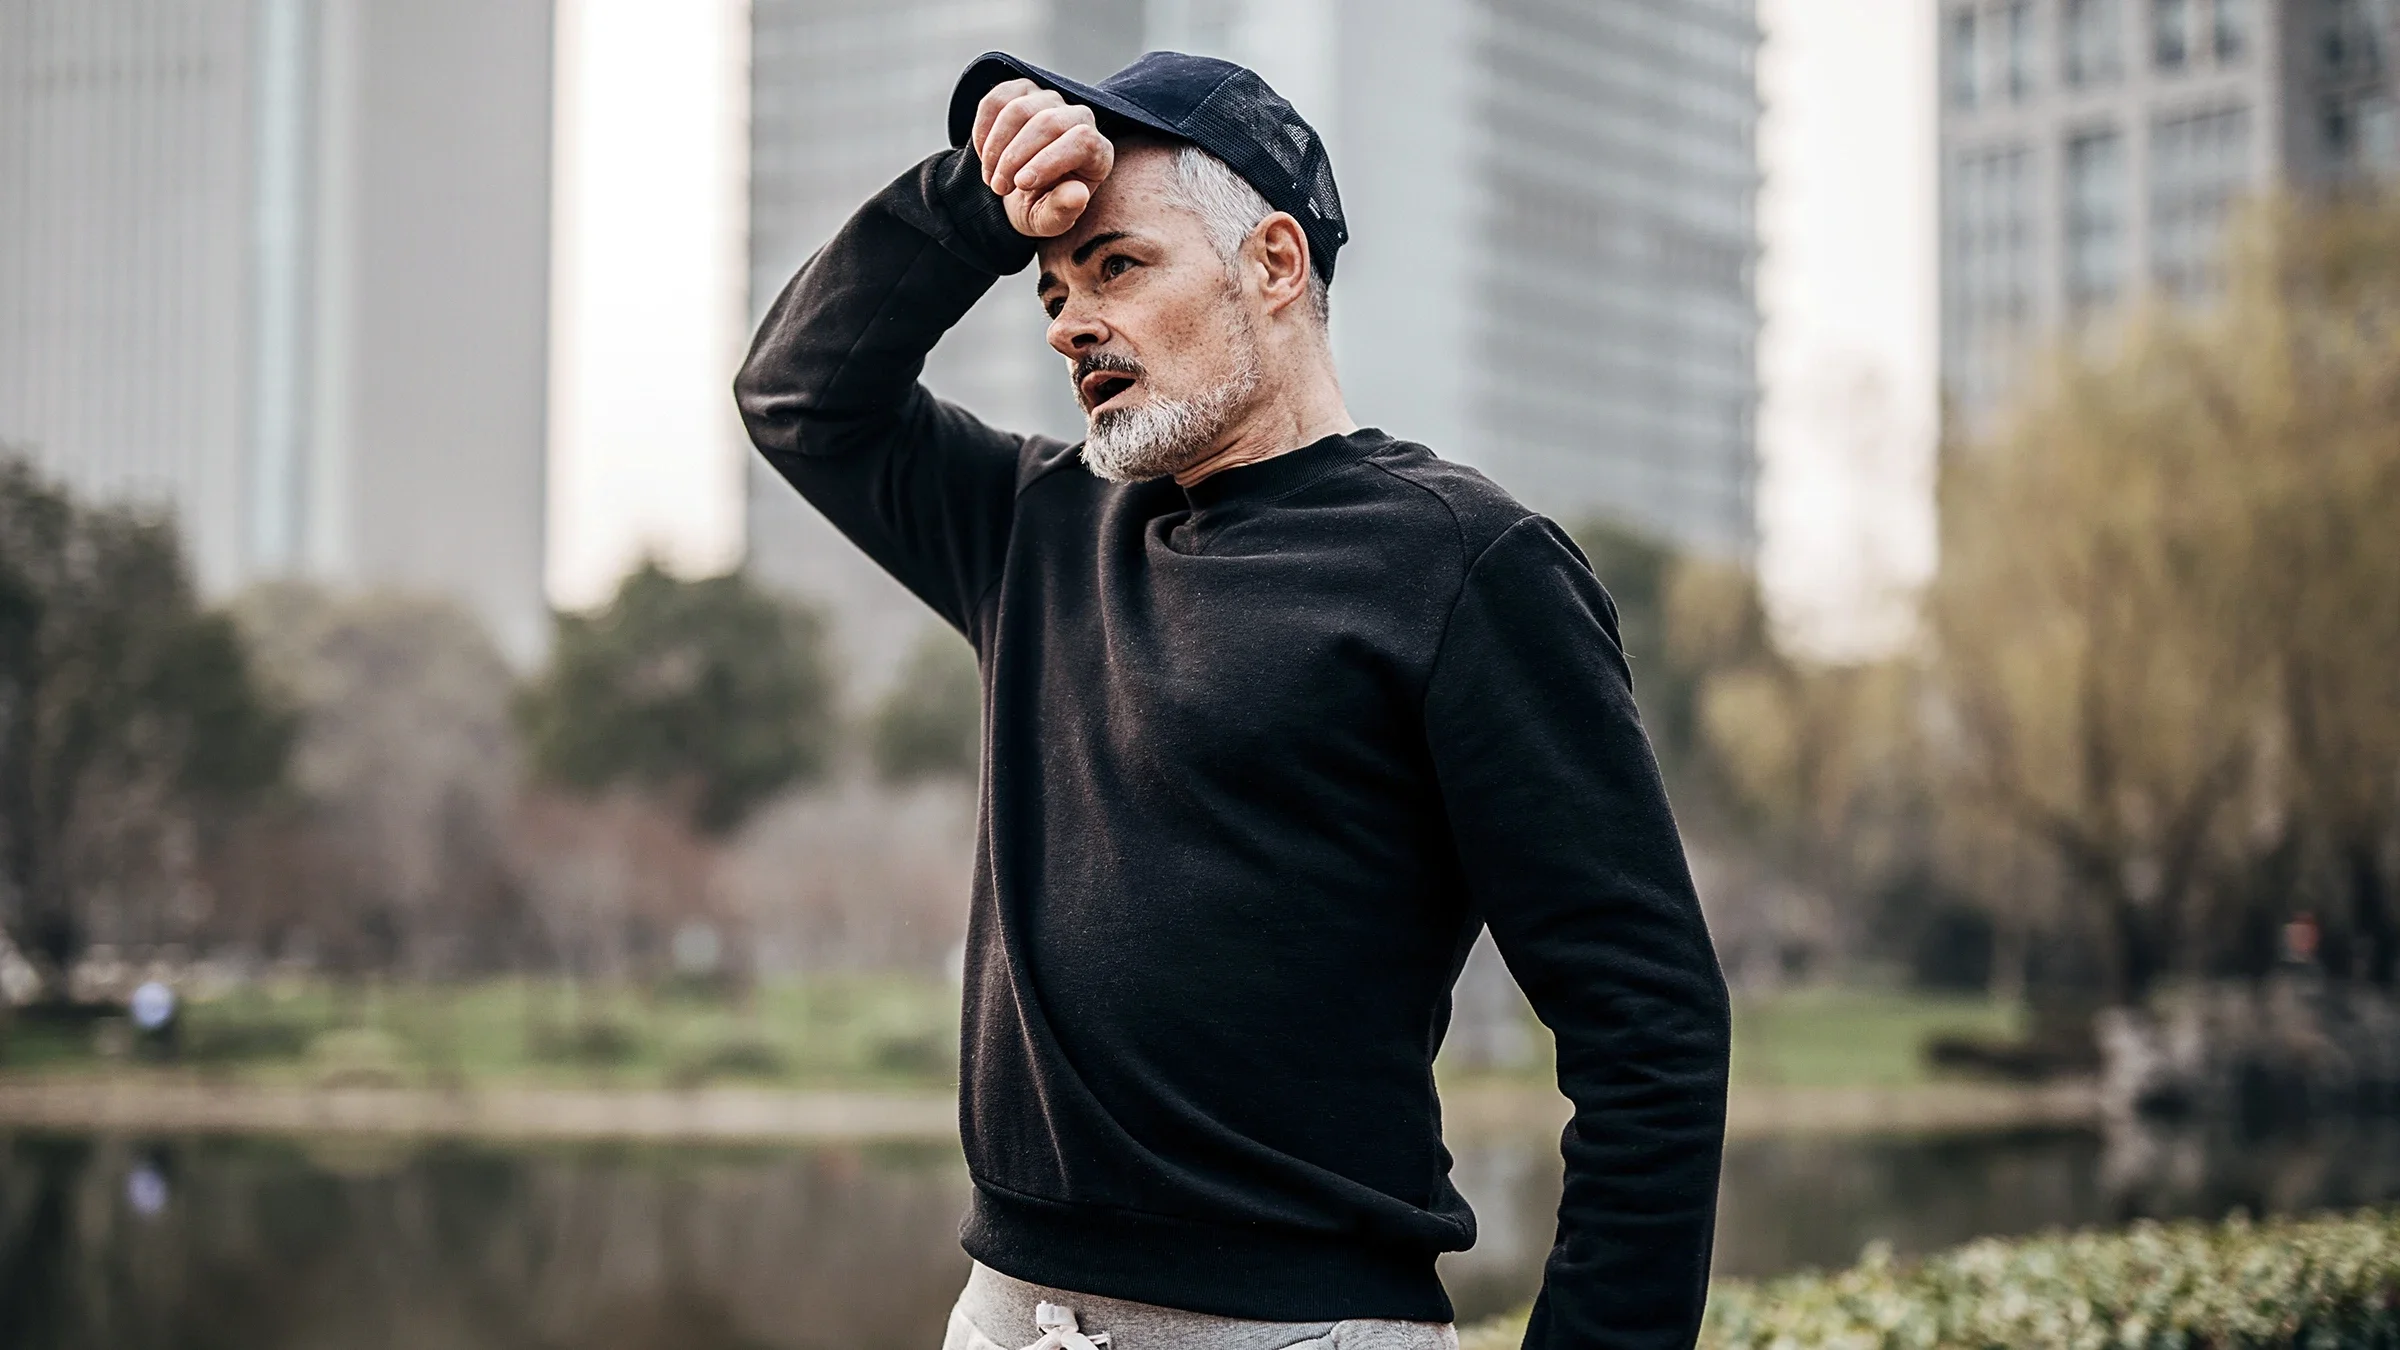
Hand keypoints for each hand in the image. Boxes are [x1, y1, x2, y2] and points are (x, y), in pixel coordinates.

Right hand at [970, 79, 1113, 237]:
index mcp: (1097, 152)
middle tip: (998, 188)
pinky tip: (984, 155)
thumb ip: (1063, 212)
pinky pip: (998, 98)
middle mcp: (1080, 118)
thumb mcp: (1049, 220)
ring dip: (995, 147)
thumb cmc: (1041, 206)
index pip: (1081, 141)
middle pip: (1047, 123)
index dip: (1048, 161)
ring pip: (1019, 109)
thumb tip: (1078, 195)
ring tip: (991, 178)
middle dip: (1014, 157)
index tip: (1020, 184)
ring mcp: (1052, 100)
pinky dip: (983, 129)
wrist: (1019, 190)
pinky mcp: (1024, 91)